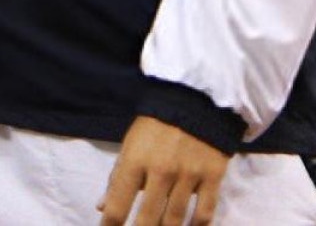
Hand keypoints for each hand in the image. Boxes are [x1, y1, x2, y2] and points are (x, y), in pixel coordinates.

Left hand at [99, 116, 230, 225]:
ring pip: (176, 218)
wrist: (194, 103)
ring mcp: (188, 175)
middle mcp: (161, 170)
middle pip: (149, 216)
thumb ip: (118, 178)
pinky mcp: (212, 177)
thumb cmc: (155, 127)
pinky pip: (205, 211)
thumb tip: (102, 207)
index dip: (110, 225)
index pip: (118, 201)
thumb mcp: (130, 146)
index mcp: (135, 160)